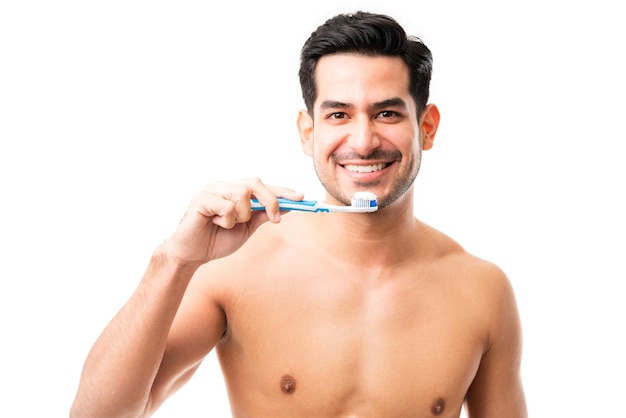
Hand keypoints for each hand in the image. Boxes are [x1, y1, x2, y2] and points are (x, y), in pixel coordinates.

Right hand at [165, 178, 302, 264]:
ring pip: (242, 194)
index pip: (262, 185)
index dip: (282, 191)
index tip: (302, 198)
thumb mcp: (246, 228)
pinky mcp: (201, 199)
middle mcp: (223, 186)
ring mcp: (212, 190)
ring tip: (228, 225)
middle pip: (255, 183)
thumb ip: (263, 215)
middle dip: (270, 201)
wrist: (192, 255)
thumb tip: (287, 206)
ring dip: (242, 215)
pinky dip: (227, 221)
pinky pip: (227, 207)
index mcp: (234, 191)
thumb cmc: (217, 240)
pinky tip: (215, 225)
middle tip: (274, 220)